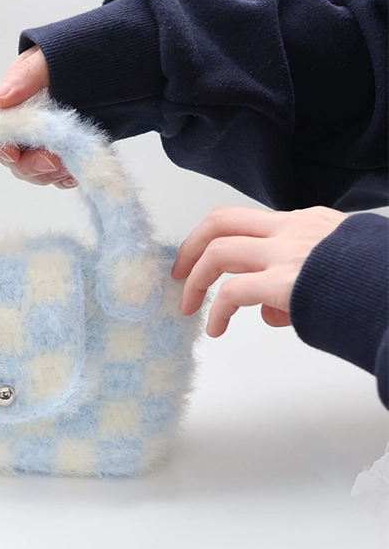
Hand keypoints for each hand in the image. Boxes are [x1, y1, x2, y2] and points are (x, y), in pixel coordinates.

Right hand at [0, 46, 75, 188]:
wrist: (117, 61)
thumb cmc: (79, 51)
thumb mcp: (46, 59)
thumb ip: (23, 79)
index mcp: (13, 102)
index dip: (1, 146)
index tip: (14, 153)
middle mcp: (26, 124)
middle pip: (14, 159)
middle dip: (31, 165)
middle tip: (53, 161)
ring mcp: (46, 140)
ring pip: (35, 171)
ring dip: (49, 174)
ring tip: (68, 165)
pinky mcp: (66, 151)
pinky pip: (58, 175)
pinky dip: (64, 177)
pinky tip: (74, 170)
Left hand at [171, 205, 348, 335]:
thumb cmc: (379, 286)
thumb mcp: (340, 273)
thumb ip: (298, 286)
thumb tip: (265, 313)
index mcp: (309, 222)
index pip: (251, 221)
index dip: (222, 242)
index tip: (207, 264)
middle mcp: (295, 229)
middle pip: (221, 220)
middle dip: (191, 246)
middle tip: (180, 273)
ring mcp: (290, 252)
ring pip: (219, 249)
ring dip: (195, 278)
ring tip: (189, 307)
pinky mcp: (288, 281)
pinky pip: (232, 291)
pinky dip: (216, 309)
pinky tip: (215, 328)